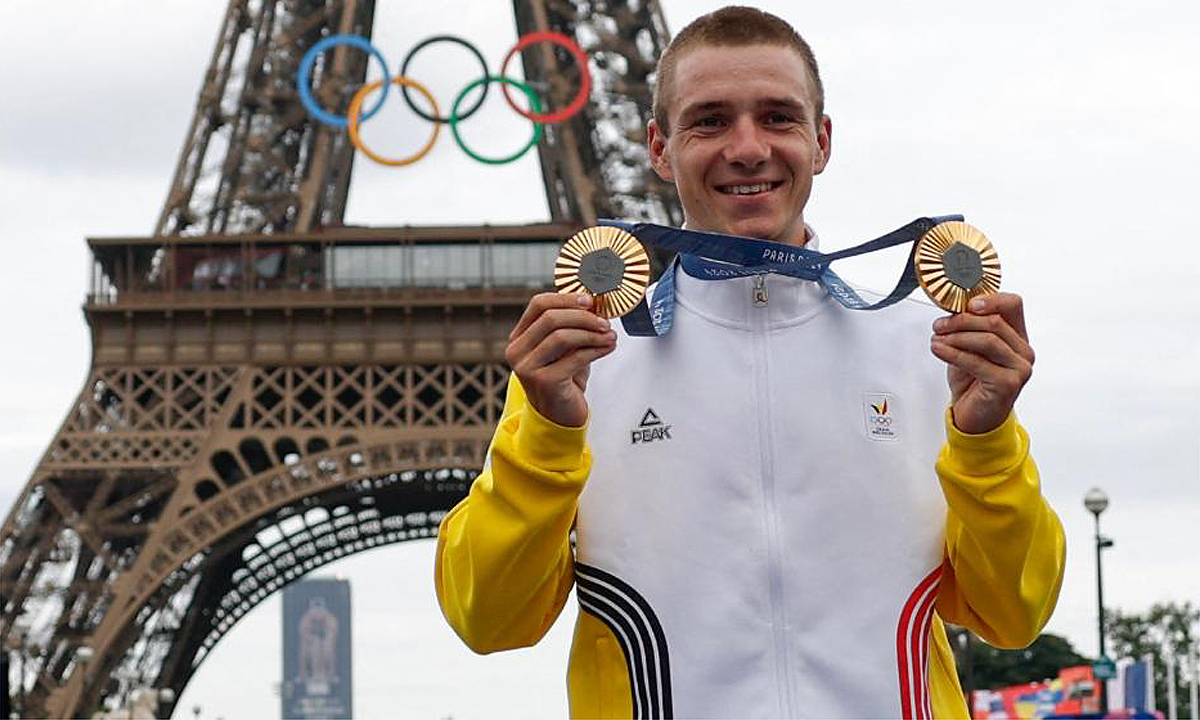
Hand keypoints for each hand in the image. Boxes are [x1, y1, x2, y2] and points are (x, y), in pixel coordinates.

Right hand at [505, 293, 616, 427]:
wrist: (560, 415)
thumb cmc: (564, 379)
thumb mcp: (565, 348)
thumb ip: (572, 326)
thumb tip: (594, 304)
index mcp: (519, 337)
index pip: (539, 304)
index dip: (566, 298)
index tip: (589, 300)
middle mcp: (517, 351)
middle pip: (550, 318)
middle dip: (583, 316)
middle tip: (604, 321)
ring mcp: (527, 367)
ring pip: (562, 336)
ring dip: (592, 333)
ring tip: (610, 335)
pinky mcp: (544, 382)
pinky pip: (575, 357)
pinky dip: (596, 349)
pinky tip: (608, 348)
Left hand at [930, 292, 1034, 433]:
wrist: (974, 416)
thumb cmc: (972, 381)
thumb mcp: (968, 348)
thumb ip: (967, 328)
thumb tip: (952, 309)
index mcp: (1017, 336)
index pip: (1013, 304)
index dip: (990, 299)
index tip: (966, 304)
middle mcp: (1023, 351)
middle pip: (994, 322)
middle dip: (961, 320)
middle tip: (939, 325)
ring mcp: (1019, 368)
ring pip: (987, 340)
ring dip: (956, 337)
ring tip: (937, 339)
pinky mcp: (1008, 383)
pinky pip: (977, 362)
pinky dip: (953, 353)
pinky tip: (939, 349)